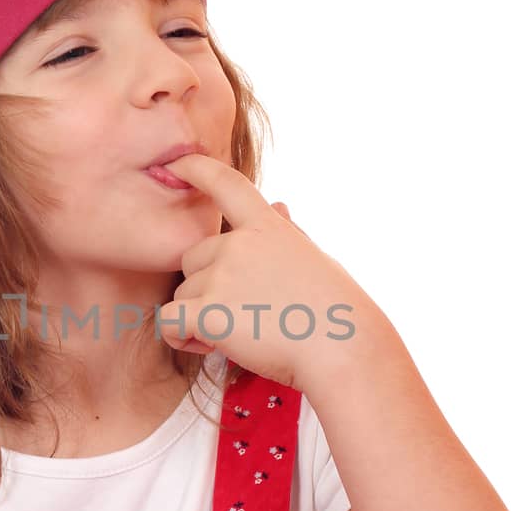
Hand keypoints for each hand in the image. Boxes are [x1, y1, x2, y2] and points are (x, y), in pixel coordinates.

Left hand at [155, 151, 373, 393]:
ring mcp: (221, 275)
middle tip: (238, 315)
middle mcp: (239, 244)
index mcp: (268, 227)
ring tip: (236, 336)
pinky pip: (169, 321)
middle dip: (205, 286)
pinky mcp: (207, 311)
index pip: (227, 185)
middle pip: (192, 258)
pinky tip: (208, 347)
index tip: (177, 161)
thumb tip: (279, 205)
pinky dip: (180, 337)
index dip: (198, 168)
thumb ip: (286, 234)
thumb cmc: (338, 311)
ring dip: (197, 317)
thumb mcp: (315, 258)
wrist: (342, 349)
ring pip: (182, 294)